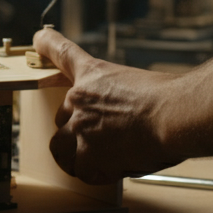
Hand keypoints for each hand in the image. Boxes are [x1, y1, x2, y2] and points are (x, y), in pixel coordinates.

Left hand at [32, 27, 180, 182]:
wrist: (174, 115)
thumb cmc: (167, 99)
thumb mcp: (139, 84)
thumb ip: (119, 98)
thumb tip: (124, 119)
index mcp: (92, 75)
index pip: (61, 52)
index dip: (46, 43)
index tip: (38, 38)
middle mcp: (79, 99)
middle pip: (61, 118)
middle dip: (75, 130)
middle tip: (99, 138)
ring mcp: (81, 128)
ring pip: (61, 149)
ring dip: (75, 157)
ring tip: (95, 161)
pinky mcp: (89, 154)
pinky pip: (83, 171)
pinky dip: (98, 174)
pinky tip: (113, 171)